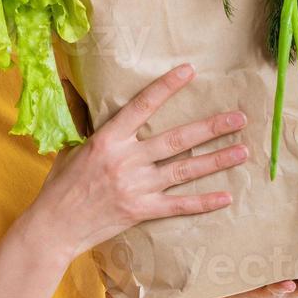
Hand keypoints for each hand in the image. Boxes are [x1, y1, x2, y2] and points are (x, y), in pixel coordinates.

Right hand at [24, 63, 248, 262]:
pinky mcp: (141, 210)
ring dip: (216, 160)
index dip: (167, 87)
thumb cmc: (60, 185)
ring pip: (184, 170)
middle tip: (239, 118)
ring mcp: (136, 186)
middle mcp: (126, 160)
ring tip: (242, 150)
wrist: (54, 226)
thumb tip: (69, 82)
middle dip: (211, 127)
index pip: (142, 106)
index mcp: (108, 139)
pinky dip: (203, 202)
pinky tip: (226, 197)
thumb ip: (81, 117)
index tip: (190, 72)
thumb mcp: (69, 146)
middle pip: (177, 140)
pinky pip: (178, 206)